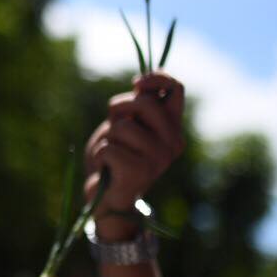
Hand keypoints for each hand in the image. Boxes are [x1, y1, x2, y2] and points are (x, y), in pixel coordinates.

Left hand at [84, 72, 184, 239]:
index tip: (136, 83)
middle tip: (114, 127)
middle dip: (118, 109)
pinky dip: (100, 154)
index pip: (176, 89)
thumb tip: (141, 82)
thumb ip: (138, 107)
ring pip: (122, 126)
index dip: (156, 78)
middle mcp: (172, 144)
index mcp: (173, 129)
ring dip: (107, 137)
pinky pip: (108, 147)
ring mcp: (158, 159)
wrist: (107, 198)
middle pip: (143, 103)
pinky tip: (108, 169)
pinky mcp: (138, 172)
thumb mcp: (128, 125)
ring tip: (112, 154)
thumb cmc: (115, 157)